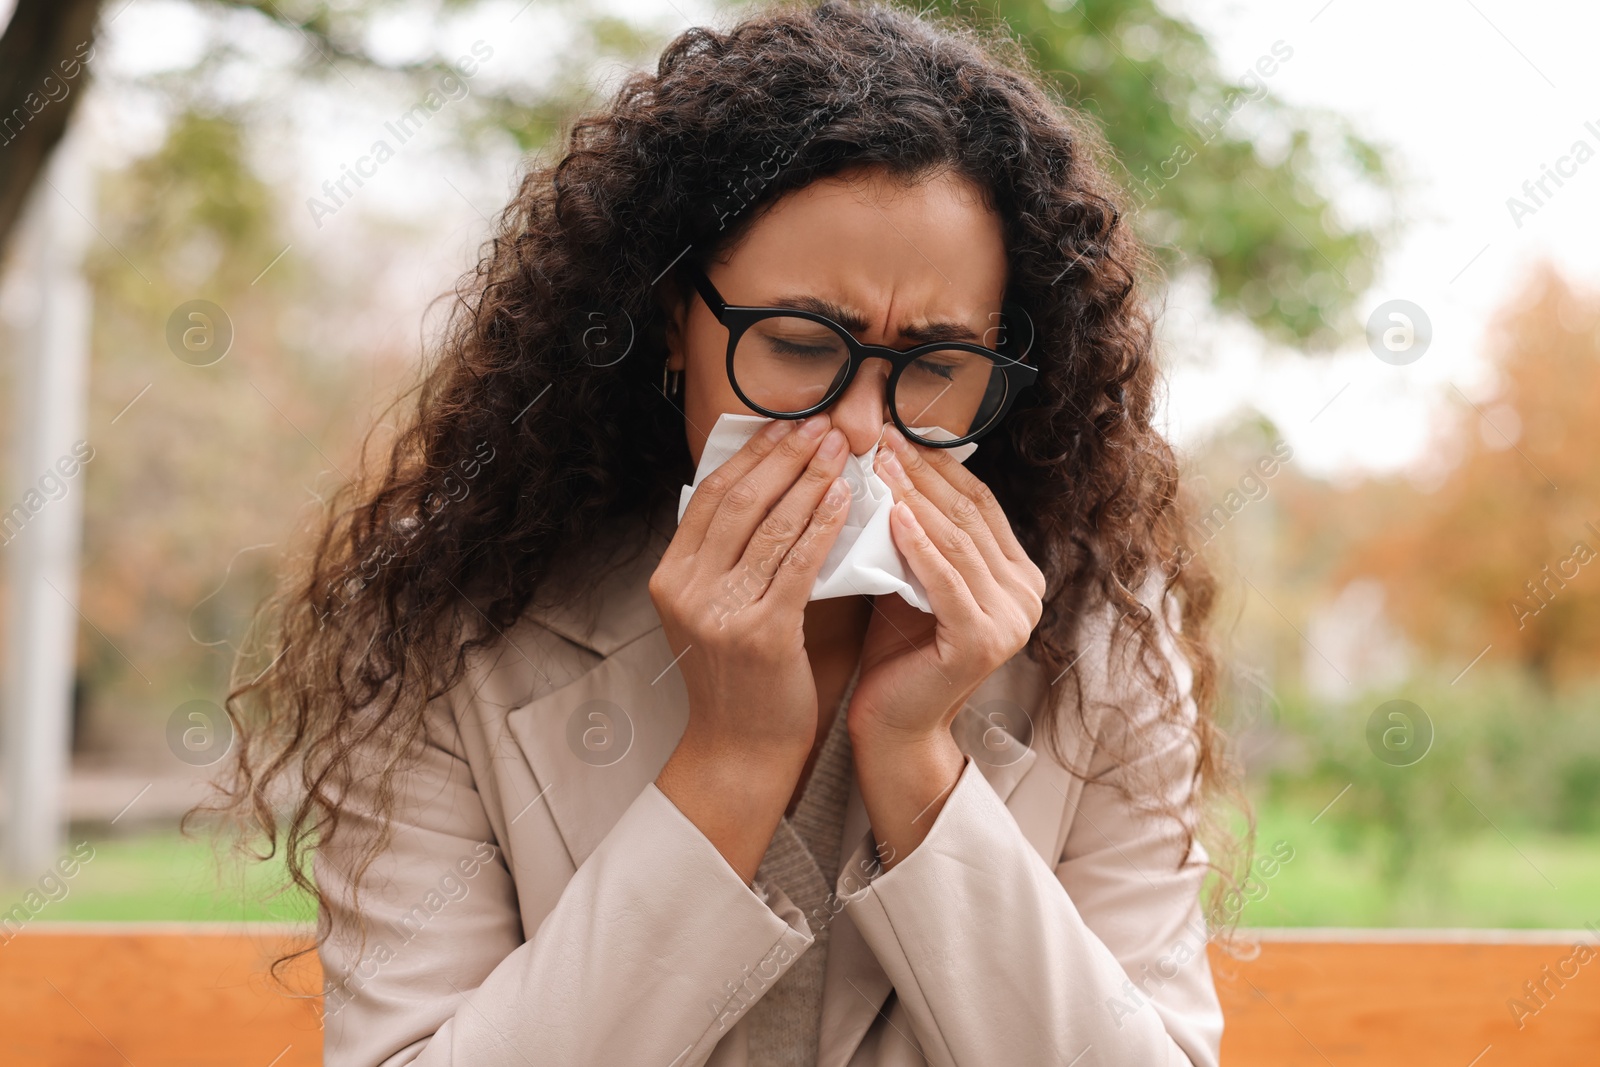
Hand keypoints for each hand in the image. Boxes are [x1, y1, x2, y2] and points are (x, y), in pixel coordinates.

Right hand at [649, 413, 852, 763]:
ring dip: (810, 480)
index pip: (711, 495)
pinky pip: (798, 564)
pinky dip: (822, 526)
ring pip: (771, 526)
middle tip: (824, 425)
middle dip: (786, 456)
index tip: (787, 424)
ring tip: (840, 451)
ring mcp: (720, 612)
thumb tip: (768, 488)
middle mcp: (686, 589)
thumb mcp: (712, 609)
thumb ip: (727, 556)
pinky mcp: (760, 634)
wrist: (740, 749)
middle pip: (740, 501)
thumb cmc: (738, 678)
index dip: (752, 454)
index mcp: (670, 576)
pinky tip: (843, 500)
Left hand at [848, 424, 1045, 748]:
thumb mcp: (914, 577)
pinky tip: (894, 511)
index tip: (897, 429)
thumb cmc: (897, 649)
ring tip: (880, 461)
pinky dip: (918, 543)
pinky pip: (945, 579)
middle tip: (884, 434)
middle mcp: (1027, 595)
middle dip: (924, 471)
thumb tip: (890, 464)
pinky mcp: (982, 641)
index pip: (979, 504)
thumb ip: (920, 534)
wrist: (893, 723)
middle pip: (970, 516)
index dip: (939, 464)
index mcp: (1019, 574)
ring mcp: (1011, 620)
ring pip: (957, 541)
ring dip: (916, 495)